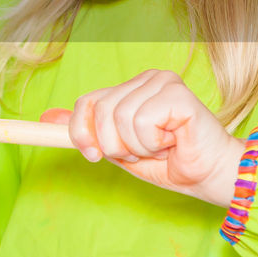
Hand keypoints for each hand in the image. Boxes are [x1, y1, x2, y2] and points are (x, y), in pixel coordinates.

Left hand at [41, 69, 245, 205]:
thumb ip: (88, 132)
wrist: (211, 177)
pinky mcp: (177, 93)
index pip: (87, 101)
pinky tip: (173, 142)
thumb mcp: (118, 150)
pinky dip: (152, 143)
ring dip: (137, 147)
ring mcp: (162, 82)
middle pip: (100, 110)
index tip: (94, 155)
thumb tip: (47, 118)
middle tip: (143, 152)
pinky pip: (140, 122)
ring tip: (162, 147)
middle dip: (115, 145)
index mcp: (131, 88)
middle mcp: (146, 79)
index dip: (81, 131)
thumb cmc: (170, 163)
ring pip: (119, 118)